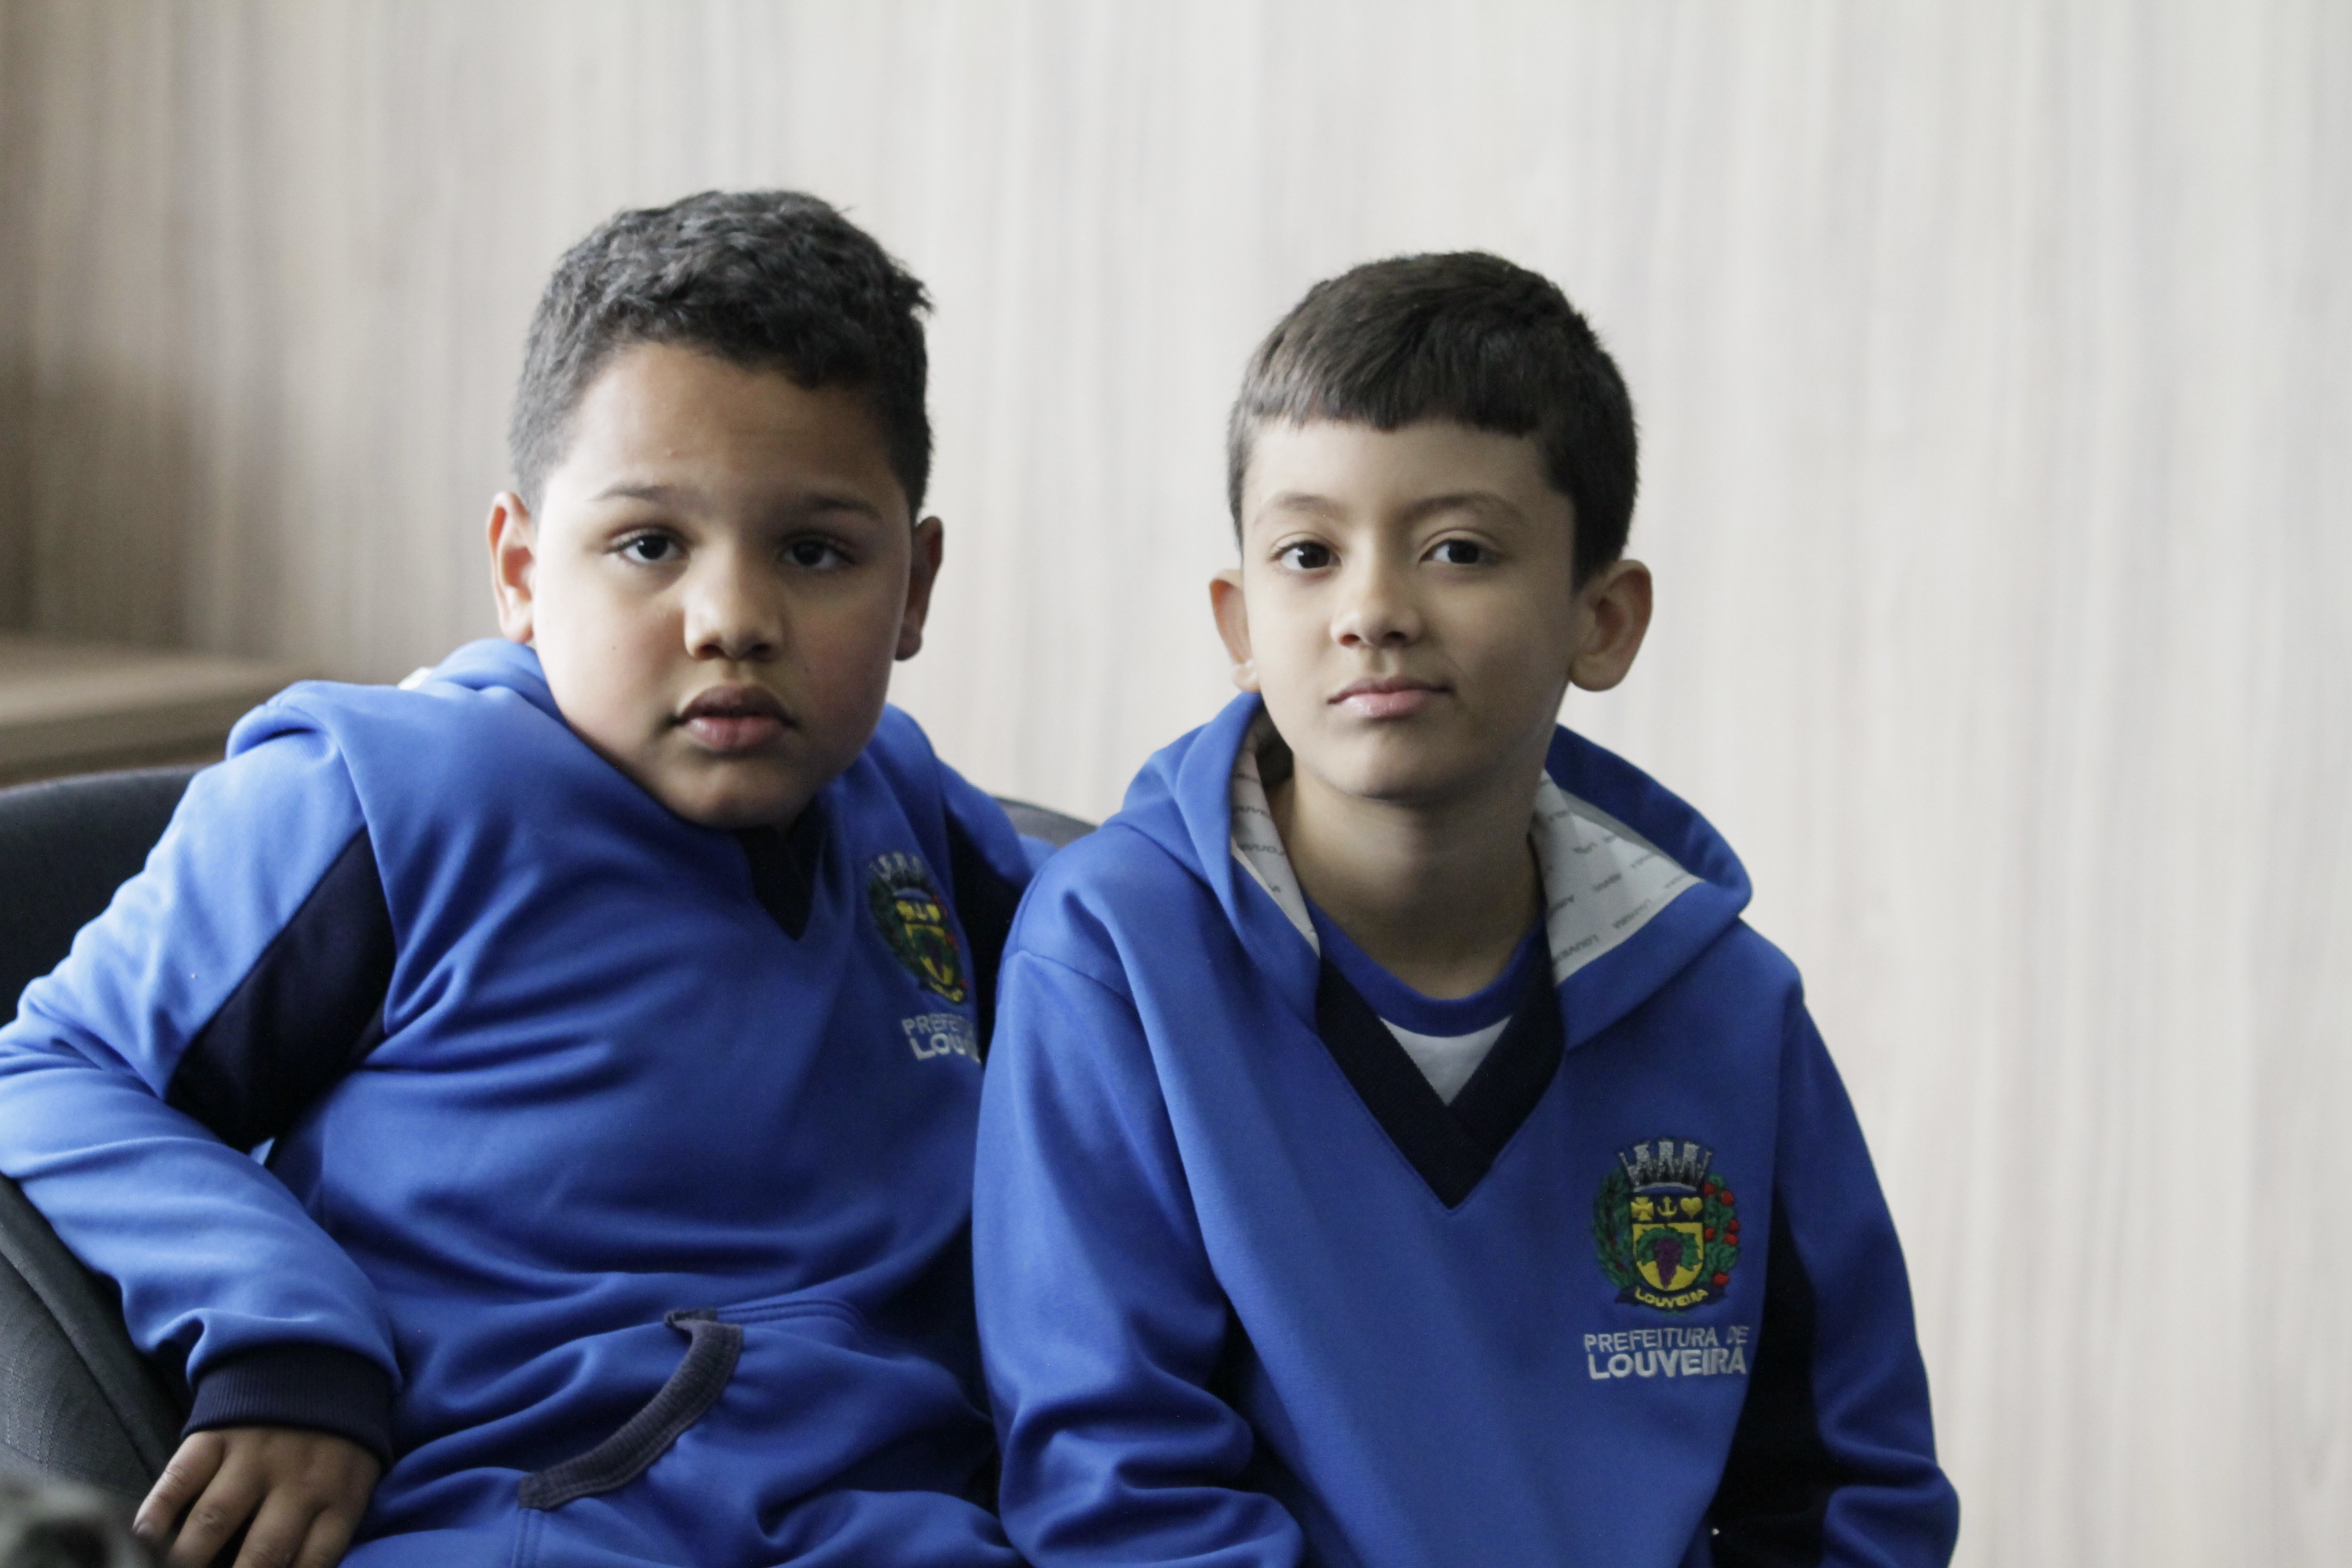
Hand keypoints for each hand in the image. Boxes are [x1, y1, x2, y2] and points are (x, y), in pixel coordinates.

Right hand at [133, 1426, 380, 1567]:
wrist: (319, 1359)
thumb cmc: (335, 1439)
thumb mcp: (354, 1480)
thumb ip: (327, 1530)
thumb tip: (294, 1567)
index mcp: (338, 1498)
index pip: (312, 1564)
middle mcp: (297, 1482)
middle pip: (261, 1556)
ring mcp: (253, 1456)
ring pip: (214, 1522)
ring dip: (186, 1562)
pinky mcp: (215, 1435)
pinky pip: (180, 1480)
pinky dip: (157, 1513)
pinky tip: (143, 1540)